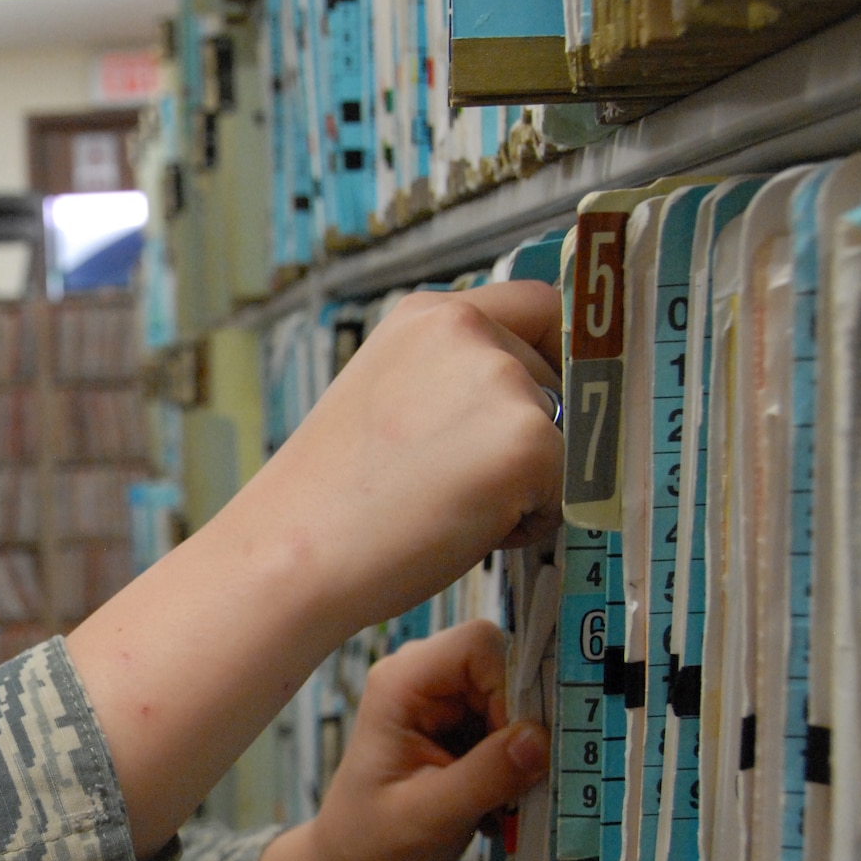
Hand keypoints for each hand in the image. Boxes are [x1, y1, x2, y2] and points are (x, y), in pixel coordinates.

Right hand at [68, 282, 561, 860]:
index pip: (539, 306)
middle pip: (559, 378)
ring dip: (528, 480)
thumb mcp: (385, 400)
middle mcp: (468, 331)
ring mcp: (502, 382)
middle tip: (453, 482)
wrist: (291, 553)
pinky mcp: (529, 441)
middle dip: (530, 433)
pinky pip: (569, 490)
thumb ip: (452, 381)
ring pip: (566, 437)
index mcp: (427, 316)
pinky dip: (527, 522)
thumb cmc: (329, 501)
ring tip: (447, 506)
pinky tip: (461, 528)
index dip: (556, 353)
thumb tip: (528, 400)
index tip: (557, 392)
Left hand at [255, 620, 548, 860]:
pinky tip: (494, 804)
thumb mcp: (431, 816)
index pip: (479, 645)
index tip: (522, 745)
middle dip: (523, 725)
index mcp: (401, 682)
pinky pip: (511, 726)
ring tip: (501, 802)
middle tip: (519, 782)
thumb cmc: (372, 842)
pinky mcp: (459, 724)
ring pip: (515, 700)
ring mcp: (442, 699)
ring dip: (522, 751)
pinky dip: (515, 763)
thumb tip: (540, 739)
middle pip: (505, 668)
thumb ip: (487, 776)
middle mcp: (422, 677)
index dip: (513, 686)